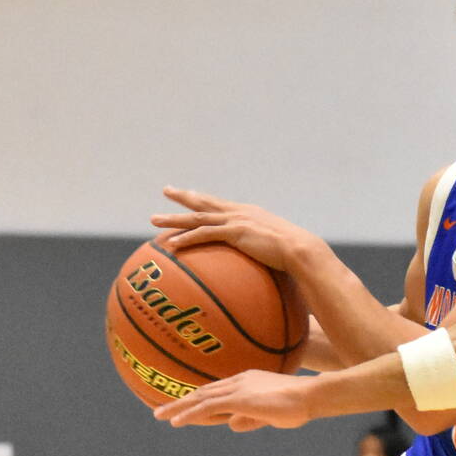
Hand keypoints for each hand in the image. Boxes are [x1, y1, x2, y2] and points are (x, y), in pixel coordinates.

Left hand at [151, 188, 321, 271]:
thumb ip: (265, 250)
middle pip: (205, 202)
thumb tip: (263, 265)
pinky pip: (204, 234)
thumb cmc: (294, 255)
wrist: (301, 250)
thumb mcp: (276, 249)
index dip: (203, 198)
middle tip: (166, 190)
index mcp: (248, 214)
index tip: (189, 193)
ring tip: (154, 220)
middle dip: (183, 196)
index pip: (220, 204)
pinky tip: (172, 243)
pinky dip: (187, 238)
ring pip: (197, 217)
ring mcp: (236, 220)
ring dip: (174, 218)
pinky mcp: (235, 232)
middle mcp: (239, 212)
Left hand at [154, 370, 314, 430]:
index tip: (181, 404)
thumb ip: (251, 419)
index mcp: (246, 382)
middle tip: (160, 410)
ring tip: (159, 416)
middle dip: (180, 401)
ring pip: (200, 399)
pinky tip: (176, 421)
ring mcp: (238, 389)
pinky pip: (208, 408)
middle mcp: (238, 381)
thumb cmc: (300, 404)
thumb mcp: (271, 415)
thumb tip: (231, 425)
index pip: (216, 392)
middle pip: (203, 392)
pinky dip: (190, 414)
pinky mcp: (239, 399)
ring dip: (178, 407)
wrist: (312, 395)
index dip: (196, 399)